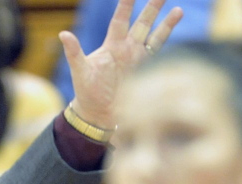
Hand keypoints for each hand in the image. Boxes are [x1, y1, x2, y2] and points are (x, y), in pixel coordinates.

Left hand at [62, 0, 182, 129]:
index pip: (120, 20)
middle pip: (142, 23)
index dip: (126, 4)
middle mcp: (127, 49)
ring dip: (166, 24)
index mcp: (112, 46)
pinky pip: (158, 56)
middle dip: (152, 7)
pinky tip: (176, 41)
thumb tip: (63, 34)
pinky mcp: (145, 72)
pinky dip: (167, 47)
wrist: (98, 114)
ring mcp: (137, 60)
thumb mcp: (80, 71)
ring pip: (154, 37)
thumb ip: (74, 52)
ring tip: (179, 9)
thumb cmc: (86, 92)